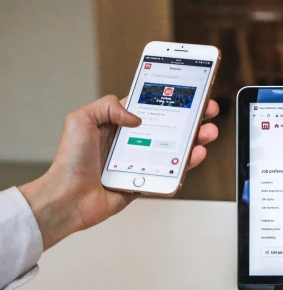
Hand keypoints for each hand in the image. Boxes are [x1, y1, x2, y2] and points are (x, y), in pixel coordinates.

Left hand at [18, 95, 219, 249]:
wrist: (68, 198)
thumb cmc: (69, 162)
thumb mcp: (80, 120)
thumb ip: (107, 107)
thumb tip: (136, 115)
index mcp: (118, 124)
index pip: (150, 107)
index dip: (169, 99)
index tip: (187, 91)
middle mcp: (133, 141)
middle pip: (170, 126)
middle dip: (191, 117)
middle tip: (206, 110)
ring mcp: (143, 161)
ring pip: (176, 148)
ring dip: (195, 139)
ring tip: (207, 133)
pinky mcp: (148, 180)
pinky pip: (172, 171)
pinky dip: (187, 164)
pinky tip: (194, 155)